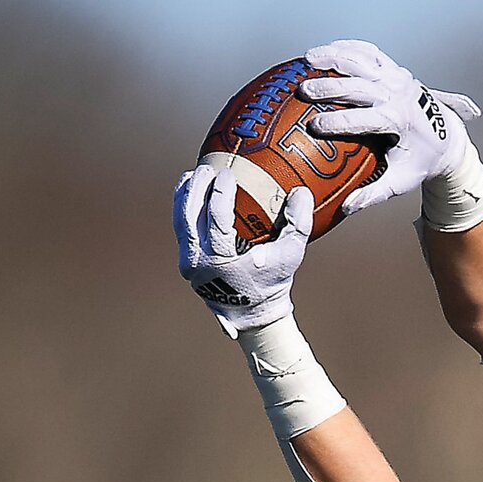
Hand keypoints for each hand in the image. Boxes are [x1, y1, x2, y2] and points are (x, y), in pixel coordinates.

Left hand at [173, 164, 312, 336]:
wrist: (251, 313)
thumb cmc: (272, 282)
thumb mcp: (290, 256)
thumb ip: (298, 225)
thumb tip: (301, 192)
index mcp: (222, 261)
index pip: (216, 220)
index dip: (220, 194)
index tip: (228, 174)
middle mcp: (199, 262)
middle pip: (189, 216)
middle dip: (197, 187)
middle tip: (208, 168)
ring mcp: (188, 262)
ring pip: (180, 220)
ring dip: (186, 194)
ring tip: (195, 174)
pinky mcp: (185, 260)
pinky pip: (180, 227)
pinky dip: (183, 205)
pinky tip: (190, 188)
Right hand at [299, 40, 480, 216]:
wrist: (447, 137)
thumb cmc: (420, 162)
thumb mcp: (400, 182)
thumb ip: (373, 194)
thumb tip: (346, 208)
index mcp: (400, 121)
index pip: (364, 120)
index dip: (338, 122)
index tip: (315, 126)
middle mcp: (399, 94)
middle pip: (359, 85)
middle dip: (330, 87)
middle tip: (304, 91)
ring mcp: (397, 77)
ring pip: (362, 60)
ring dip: (333, 58)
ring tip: (307, 59)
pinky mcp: (394, 68)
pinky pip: (368, 51)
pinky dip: (347, 47)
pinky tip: (326, 50)